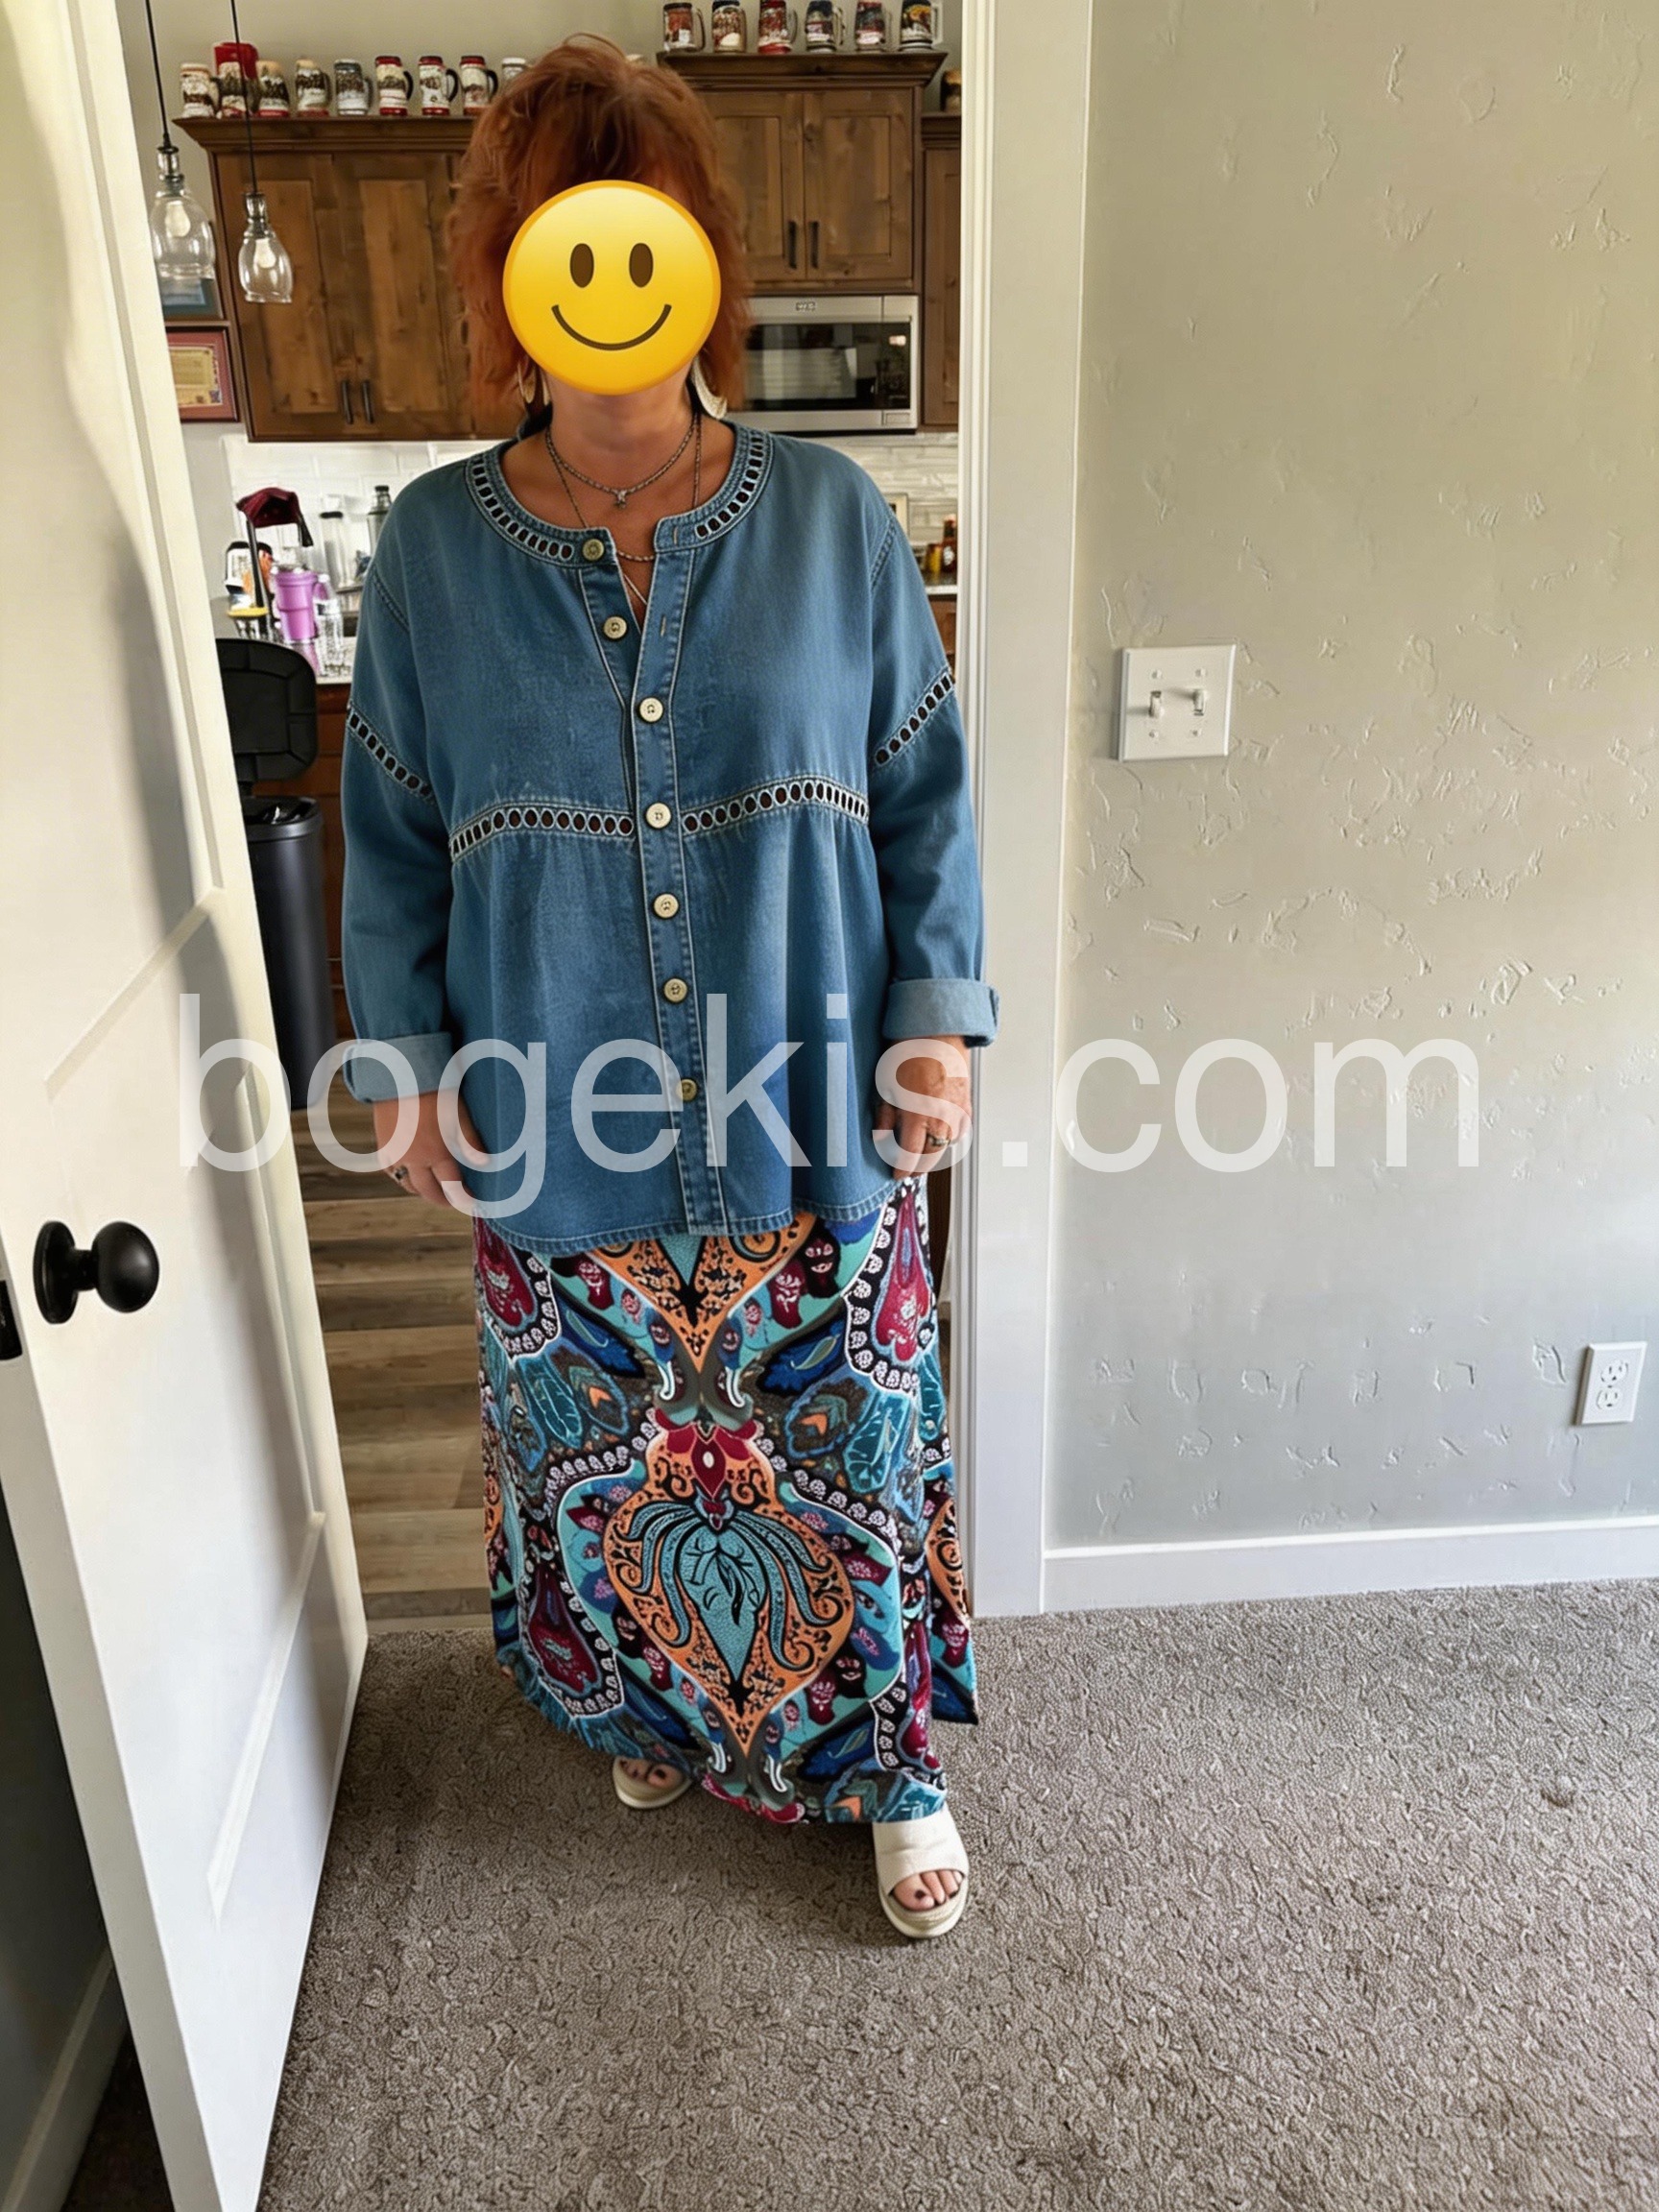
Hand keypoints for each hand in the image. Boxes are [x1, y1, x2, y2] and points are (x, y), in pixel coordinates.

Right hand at [372, 1089, 481, 1208]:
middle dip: (442, 1199)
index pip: (451, 1187)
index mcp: (436, 1153)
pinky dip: (401, 1176)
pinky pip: (390, 1169)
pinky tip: (408, 1172)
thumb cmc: (435, 1090)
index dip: (462, 1198)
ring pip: (406, 1183)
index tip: (471, 1203)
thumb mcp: (458, 1113)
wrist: (401, 1072)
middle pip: (427, 1191)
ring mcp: (395, 1153)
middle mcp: (413, 1159)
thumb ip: (469, 1141)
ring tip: (432, 1188)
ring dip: (420, 1189)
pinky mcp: (382, 1143)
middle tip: (453, 1201)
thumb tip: (484, 1163)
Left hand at [873, 1035, 970, 1174]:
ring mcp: (958, 1110)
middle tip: (908, 1169)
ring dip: (935, 1150)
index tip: (896, 1175)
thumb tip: (884, 1140)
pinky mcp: (967, 1103)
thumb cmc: (907, 1053)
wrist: (935, 1030)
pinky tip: (939, 1132)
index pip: (911, 1155)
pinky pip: (961, 1129)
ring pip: (948, 1143)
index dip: (902, 1169)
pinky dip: (951, 1135)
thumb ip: (886, 1118)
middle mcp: (942, 1116)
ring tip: (922, 1151)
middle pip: (932, 1155)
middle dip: (919, 1166)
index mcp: (918, 1114)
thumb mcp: (886, 1087)